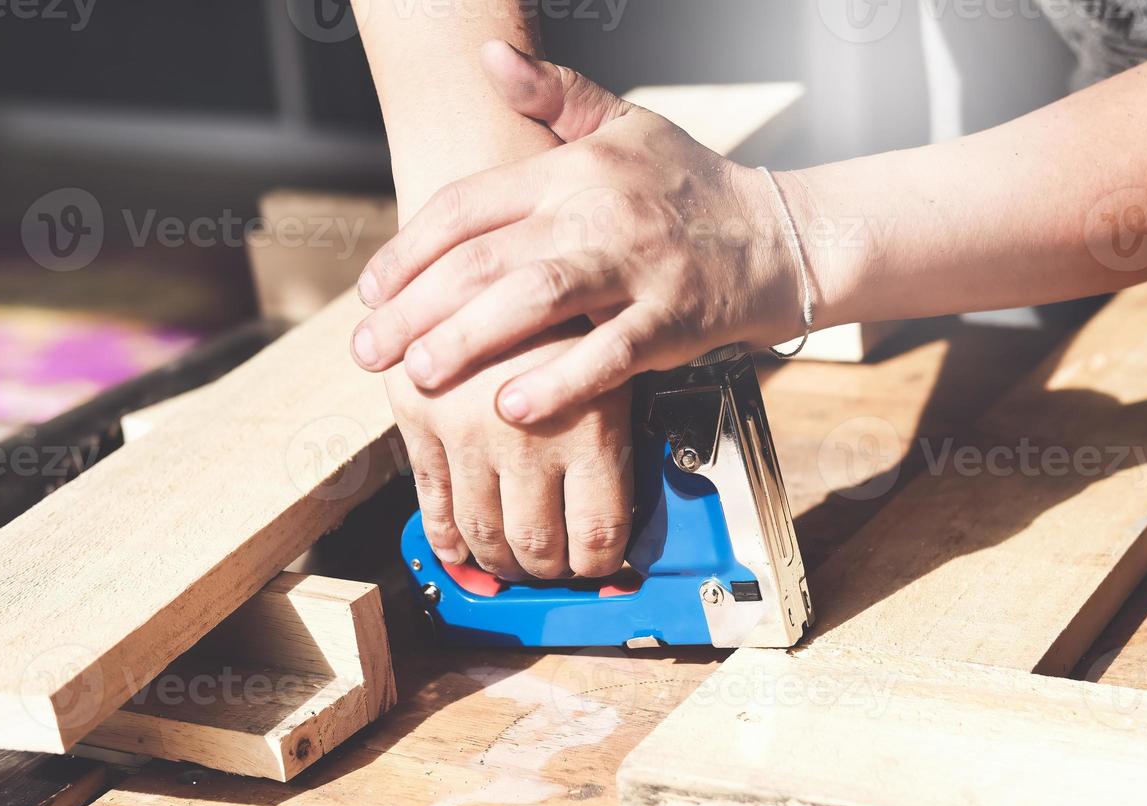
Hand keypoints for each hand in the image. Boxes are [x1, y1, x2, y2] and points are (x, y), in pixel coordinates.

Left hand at [351, 41, 805, 424]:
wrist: (778, 236)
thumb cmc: (691, 185)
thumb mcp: (625, 124)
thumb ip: (553, 94)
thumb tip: (486, 56)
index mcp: (573, 169)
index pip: (468, 204)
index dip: (410, 249)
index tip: (371, 291)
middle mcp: (596, 213)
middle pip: (485, 257)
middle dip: (416, 307)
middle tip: (368, 351)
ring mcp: (635, 267)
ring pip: (536, 300)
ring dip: (469, 340)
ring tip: (419, 377)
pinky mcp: (671, 321)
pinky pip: (606, 355)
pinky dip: (558, 382)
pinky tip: (511, 409)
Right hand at [383, 322, 633, 580]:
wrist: (504, 234)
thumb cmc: (574, 301)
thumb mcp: (617, 364)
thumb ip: (615, 434)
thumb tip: (618, 525)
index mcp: (590, 427)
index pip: (599, 534)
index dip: (600, 564)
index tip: (598, 564)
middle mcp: (527, 437)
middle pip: (540, 544)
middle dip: (550, 568)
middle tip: (556, 567)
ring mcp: (468, 432)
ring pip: (484, 533)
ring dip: (500, 560)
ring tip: (513, 559)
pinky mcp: (420, 420)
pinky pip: (432, 501)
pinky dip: (447, 538)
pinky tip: (460, 549)